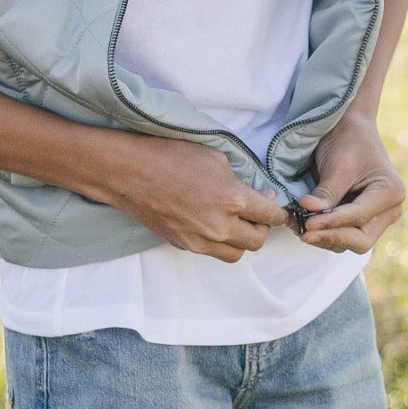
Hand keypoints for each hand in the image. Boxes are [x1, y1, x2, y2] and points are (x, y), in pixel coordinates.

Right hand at [99, 135, 288, 262]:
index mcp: (232, 199)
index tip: (276, 205)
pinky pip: (213, 252)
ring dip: (242, 239)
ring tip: (235, 221)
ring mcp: (200, 240)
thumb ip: (238, 179)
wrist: (129, 171)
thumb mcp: (214, 156)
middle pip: (257, 240)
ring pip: (236, 253)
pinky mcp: (184, 246)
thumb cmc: (170, 155)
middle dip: (262, 226)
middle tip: (256, 210)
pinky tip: (213, 223)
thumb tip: (253, 193)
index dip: (278, 210)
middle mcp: (220, 225)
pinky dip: (220, 242)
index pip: (270, 215)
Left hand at [294, 111, 404, 253]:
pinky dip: (326, 233)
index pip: (359, 217)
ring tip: (298, 228)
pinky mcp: (363, 219)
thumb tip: (307, 214)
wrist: (350, 127)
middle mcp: (390, 210)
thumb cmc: (348, 139)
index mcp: (390, 192)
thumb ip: (327, 192)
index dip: (332, 222)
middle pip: (361, 239)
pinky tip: (305, 226)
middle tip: (303, 231)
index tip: (307, 223)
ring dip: (325, 238)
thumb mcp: (338, 164)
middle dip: (331, 236)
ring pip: (352, 242)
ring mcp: (378, 217)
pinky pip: (345, 235)